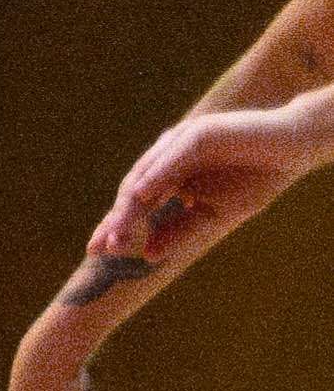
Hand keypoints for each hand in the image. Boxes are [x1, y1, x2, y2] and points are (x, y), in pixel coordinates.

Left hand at [97, 89, 333, 269]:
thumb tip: (150, 256)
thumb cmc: (255, 177)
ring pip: (148, 175)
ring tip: (118, 230)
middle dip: (118, 220)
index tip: (97, 251)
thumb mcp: (214, 213)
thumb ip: (181, 230)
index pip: (136, 203)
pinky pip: (174, 157)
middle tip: (102, 247)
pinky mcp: (199, 134)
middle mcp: (166, 157)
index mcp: (168, 174)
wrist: (292, 147)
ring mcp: (180, 142)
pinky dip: (158, 175)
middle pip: (134, 191)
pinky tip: (144, 195)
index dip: (117, 225)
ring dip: (132, 204)